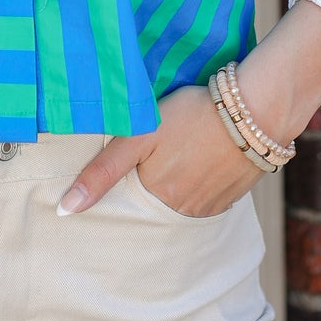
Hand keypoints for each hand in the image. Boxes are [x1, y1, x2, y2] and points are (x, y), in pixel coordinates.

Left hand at [56, 83, 268, 216]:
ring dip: (176, 184)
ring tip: (180, 153)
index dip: (122, 186)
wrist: (255, 109)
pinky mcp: (232, 197)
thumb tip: (66, 211)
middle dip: (151, 184)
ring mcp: (210, 207)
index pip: (126, 203)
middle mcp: (182, 211)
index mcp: (155, 197)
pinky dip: (199, 182)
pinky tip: (200, 158)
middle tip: (158, 154)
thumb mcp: (139, 136)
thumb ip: (101, 172)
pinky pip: (206, 198)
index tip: (127, 167)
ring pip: (181, 200)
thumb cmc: (192, 115)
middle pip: (155, 203)